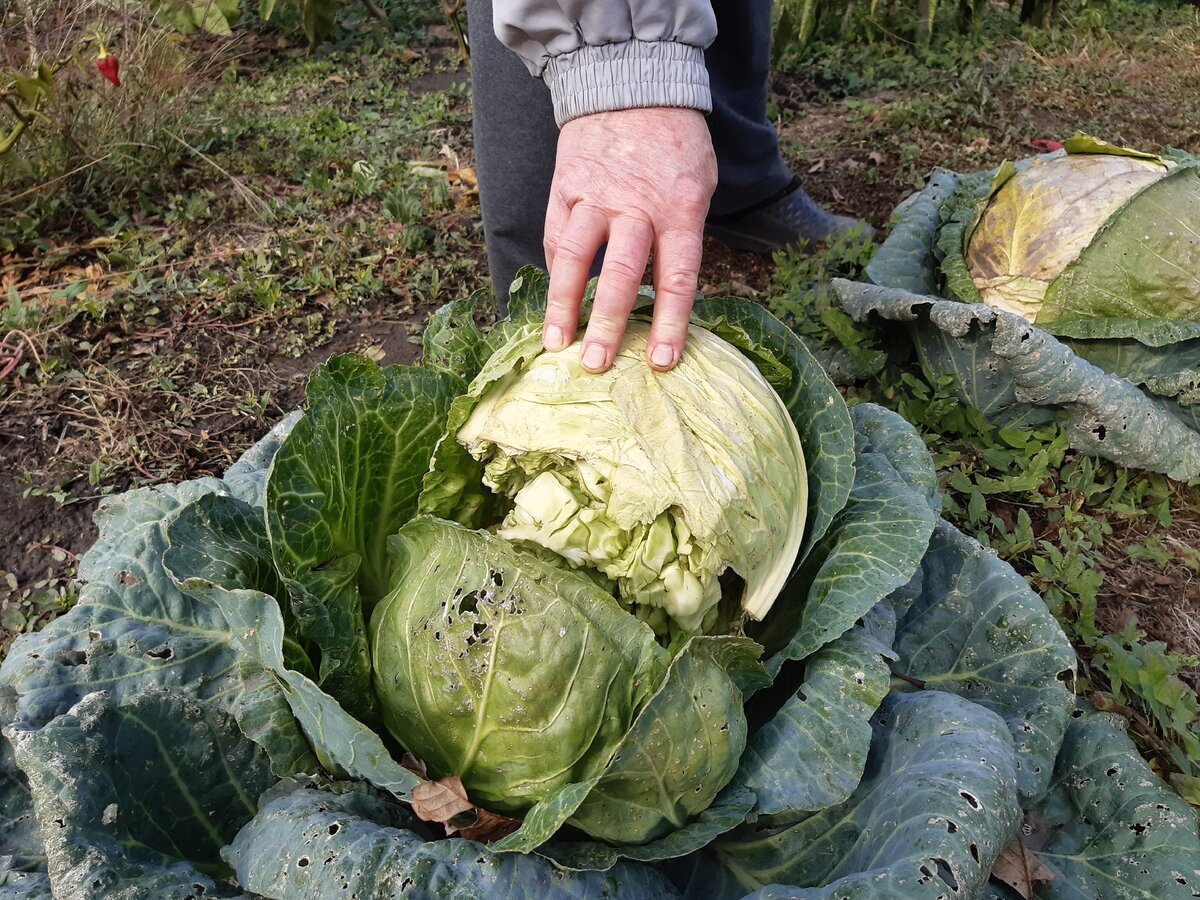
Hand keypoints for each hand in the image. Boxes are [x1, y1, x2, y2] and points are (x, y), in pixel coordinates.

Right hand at [541, 108, 717, 372]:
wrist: (631, 83)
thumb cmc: (675, 144)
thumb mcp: (699, 184)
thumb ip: (682, 234)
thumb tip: (666, 293)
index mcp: (679, 208)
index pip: (677, 276)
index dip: (669, 323)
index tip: (659, 361)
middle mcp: (635, 205)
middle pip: (620, 273)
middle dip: (607, 323)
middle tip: (596, 364)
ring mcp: (595, 195)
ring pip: (574, 257)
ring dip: (563, 305)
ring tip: (555, 343)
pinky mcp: (565, 187)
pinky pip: (555, 235)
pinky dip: (554, 271)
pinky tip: (553, 302)